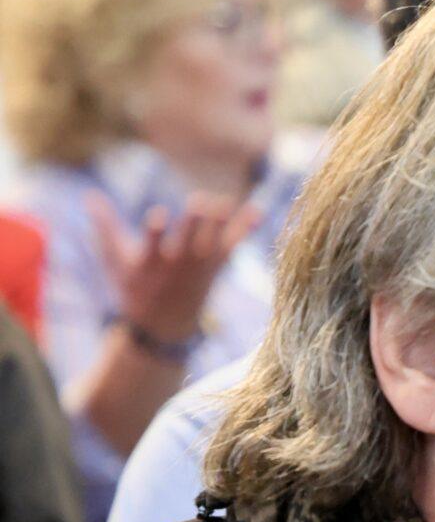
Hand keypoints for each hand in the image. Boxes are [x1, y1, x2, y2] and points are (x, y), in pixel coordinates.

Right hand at [88, 191, 263, 344]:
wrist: (162, 325)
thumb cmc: (134, 286)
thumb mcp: (115, 260)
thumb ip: (105, 227)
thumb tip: (89, 196)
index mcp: (149, 265)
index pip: (151, 246)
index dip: (155, 232)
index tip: (158, 215)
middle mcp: (176, 268)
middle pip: (187, 244)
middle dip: (193, 225)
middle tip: (201, 202)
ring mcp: (199, 270)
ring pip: (212, 245)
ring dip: (220, 225)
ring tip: (225, 202)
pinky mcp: (215, 269)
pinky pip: (232, 248)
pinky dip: (244, 231)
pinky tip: (257, 211)